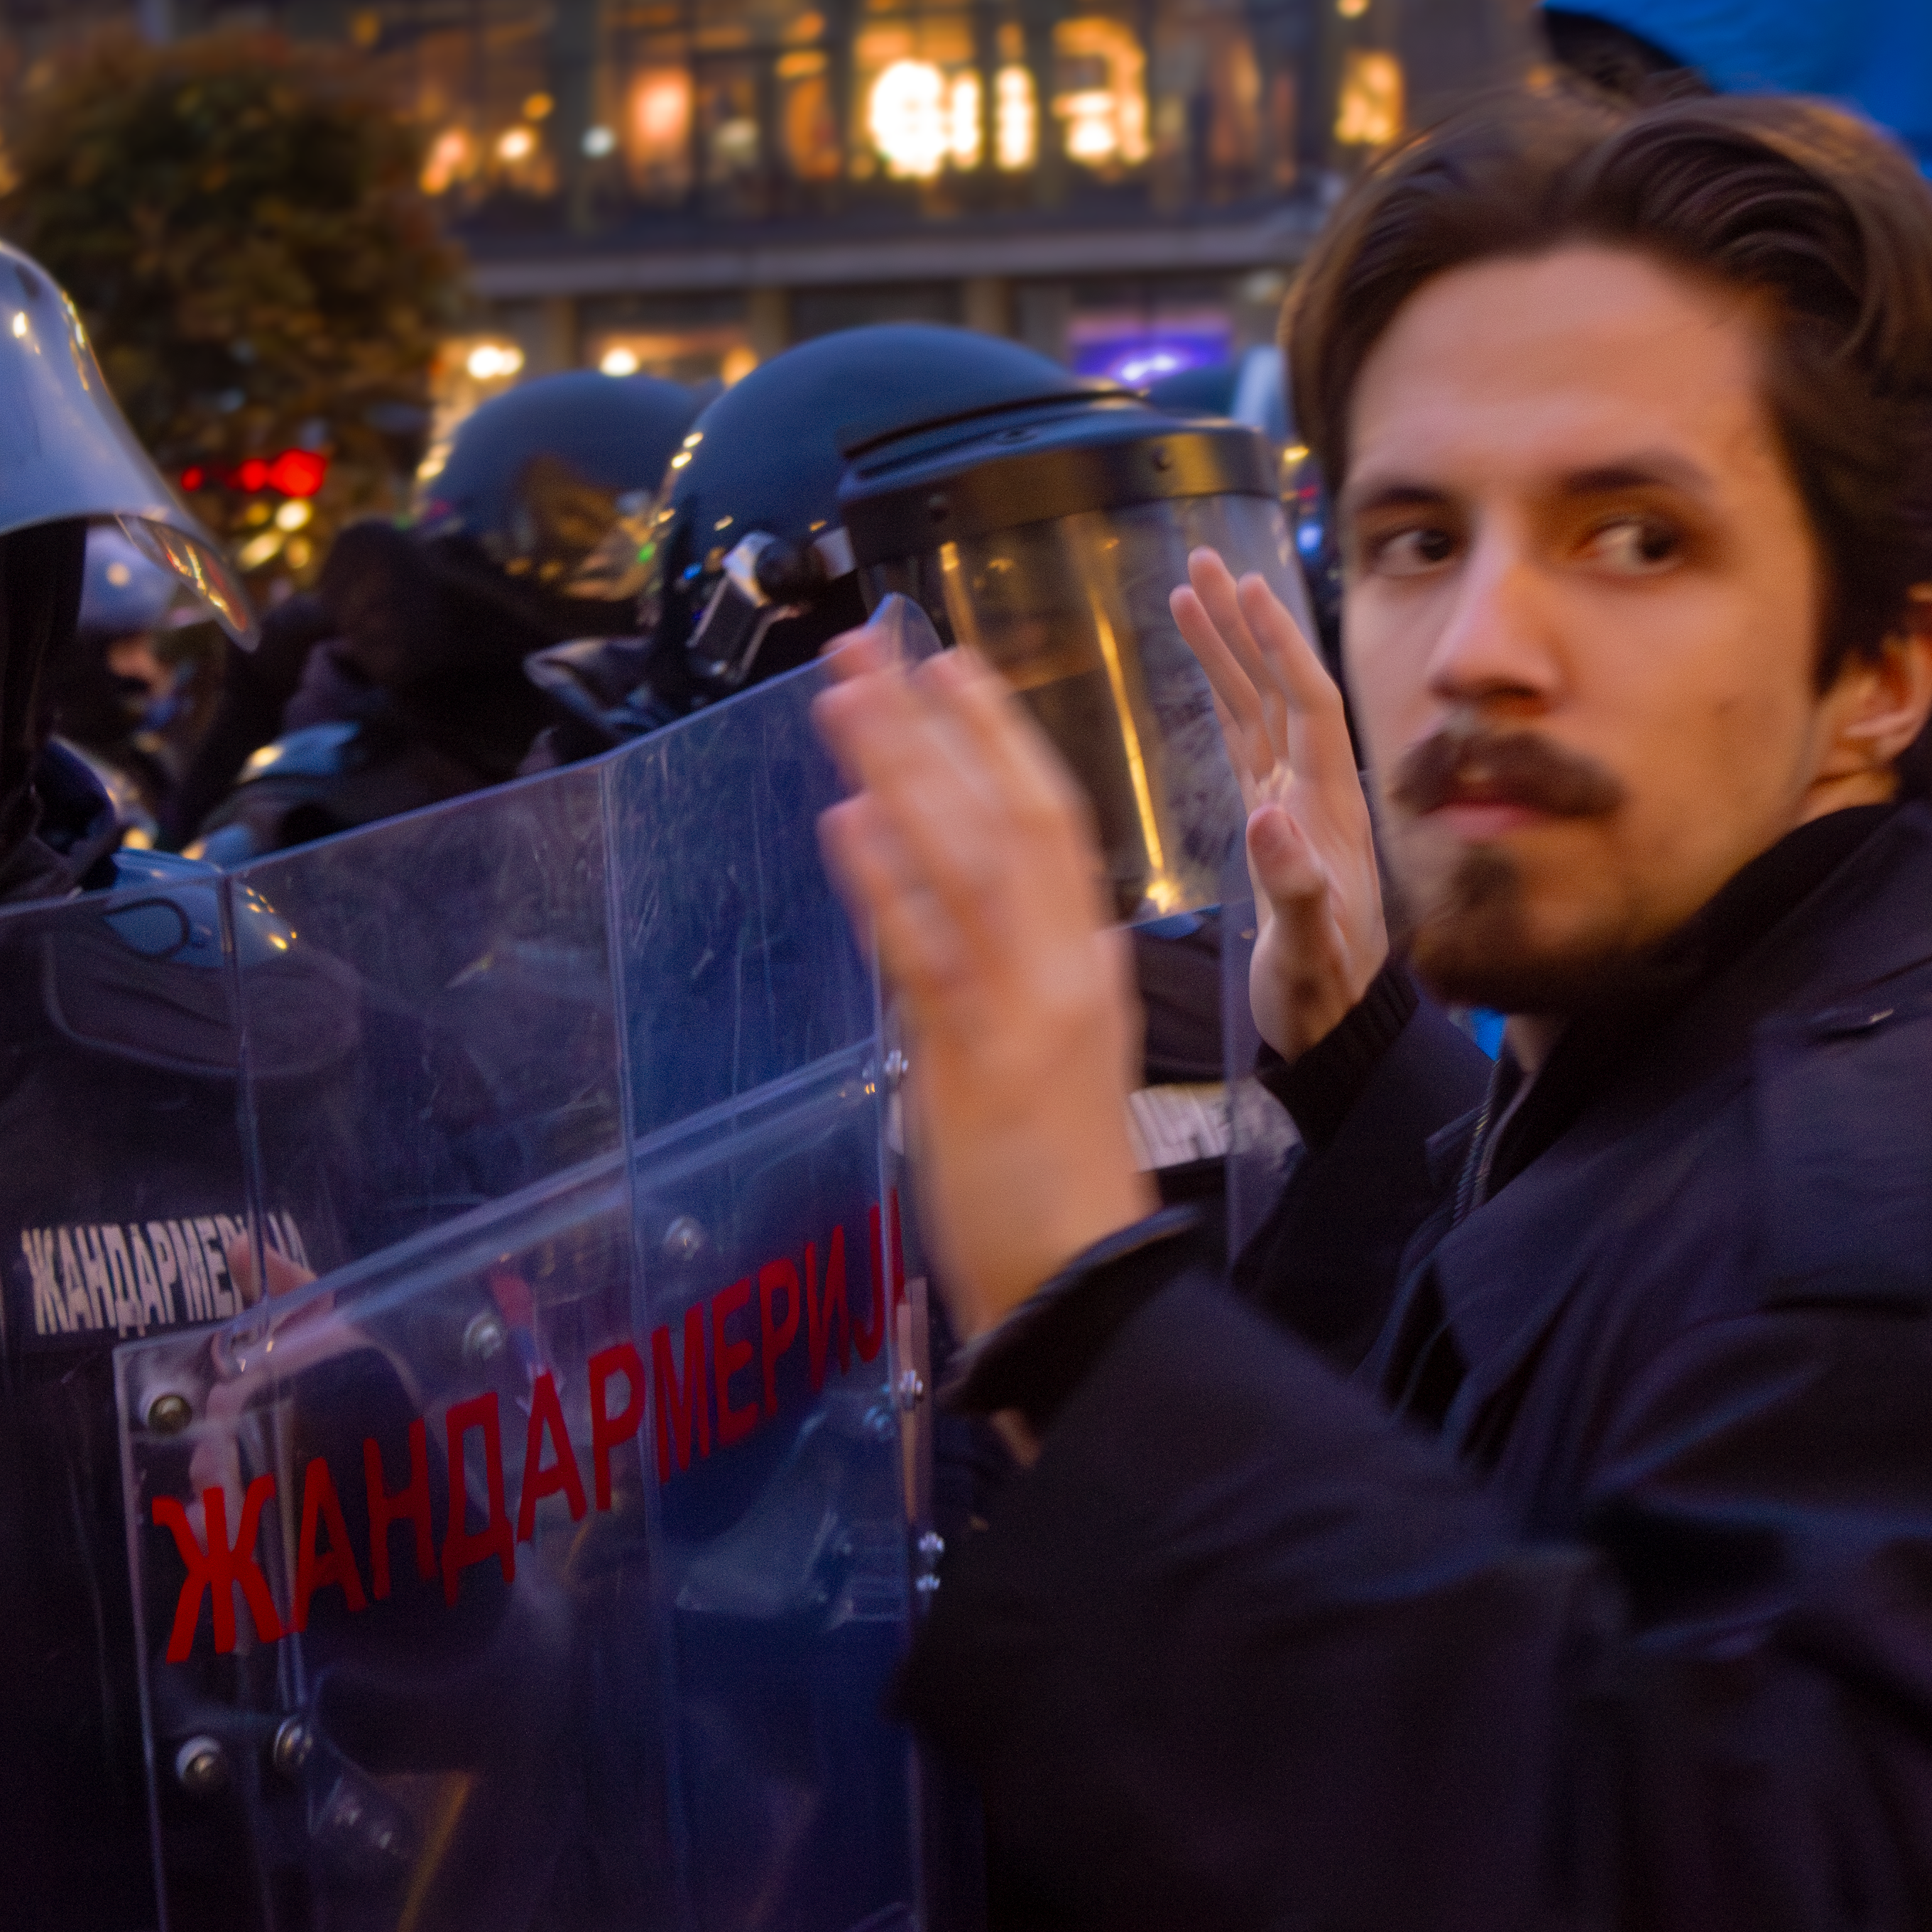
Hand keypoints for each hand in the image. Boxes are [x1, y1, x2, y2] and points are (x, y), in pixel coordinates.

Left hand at [813, 633, 1152, 1334]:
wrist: (1086, 1285)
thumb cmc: (1061, 1179)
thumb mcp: (1057, 1052)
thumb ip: (1021, 976)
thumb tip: (987, 909)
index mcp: (1089, 962)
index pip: (1051, 821)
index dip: (998, 736)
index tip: (948, 663)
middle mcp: (1062, 969)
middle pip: (1004, 816)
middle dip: (934, 724)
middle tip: (868, 646)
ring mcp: (1020, 1012)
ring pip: (964, 861)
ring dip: (899, 771)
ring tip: (841, 699)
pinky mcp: (971, 1064)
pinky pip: (926, 955)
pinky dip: (887, 882)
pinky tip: (846, 822)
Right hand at [1170, 547, 1385, 1059]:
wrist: (1333, 1026)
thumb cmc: (1323, 993)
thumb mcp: (1309, 949)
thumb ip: (1293, 888)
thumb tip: (1265, 818)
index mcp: (1329, 808)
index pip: (1310, 705)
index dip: (1282, 646)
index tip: (1250, 591)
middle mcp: (1313, 792)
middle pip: (1280, 687)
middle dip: (1245, 625)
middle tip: (1207, 563)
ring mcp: (1289, 803)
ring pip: (1256, 706)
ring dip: (1227, 649)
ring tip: (1188, 590)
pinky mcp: (1267, 822)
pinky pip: (1243, 741)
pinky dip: (1222, 697)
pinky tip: (1205, 668)